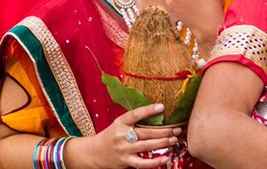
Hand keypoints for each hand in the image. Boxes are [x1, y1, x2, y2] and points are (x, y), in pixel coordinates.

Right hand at [66, 104, 180, 168]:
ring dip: (163, 142)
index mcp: (119, 122)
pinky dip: (155, 161)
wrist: (94, 152)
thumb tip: (155, 118)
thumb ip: (132, 123)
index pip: (135, 114)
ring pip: (148, 145)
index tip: (162, 107)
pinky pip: (143, 162)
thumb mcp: (117, 126)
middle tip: (177, 128)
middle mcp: (121, 135)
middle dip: (164, 130)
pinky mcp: (126, 161)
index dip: (148, 110)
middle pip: (146, 132)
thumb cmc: (109, 137)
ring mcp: (124, 148)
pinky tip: (166, 158)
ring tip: (175, 139)